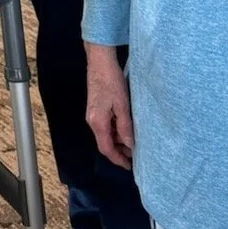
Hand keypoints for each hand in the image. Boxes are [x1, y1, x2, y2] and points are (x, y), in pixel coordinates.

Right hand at [86, 43, 134, 167]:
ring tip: (134, 141)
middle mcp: (92, 121)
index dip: (118, 159)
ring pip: (105, 134)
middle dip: (119, 151)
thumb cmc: (112, 82)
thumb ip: (125, 127)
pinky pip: (105, 126)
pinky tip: (125, 128)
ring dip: (118, 140)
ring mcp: (92, 115)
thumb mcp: (122, 106)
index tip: (129, 166)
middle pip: (105, 143)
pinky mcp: (95, 108)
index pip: (106, 148)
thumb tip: (130, 145)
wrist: (100, 62)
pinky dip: (115, 131)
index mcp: (97, 123)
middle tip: (135, 155)